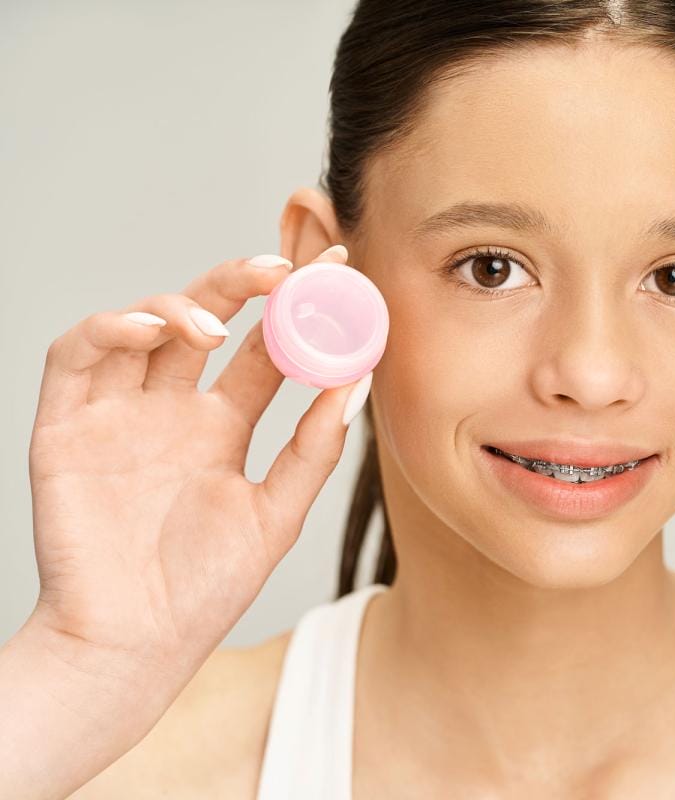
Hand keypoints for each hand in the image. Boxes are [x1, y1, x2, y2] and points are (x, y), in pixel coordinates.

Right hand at [26, 244, 368, 689]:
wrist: (134, 645)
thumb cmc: (204, 590)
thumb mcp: (276, 514)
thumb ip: (313, 448)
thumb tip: (357, 379)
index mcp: (221, 426)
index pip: (262, 348)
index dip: (297, 309)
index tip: (337, 271)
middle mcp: (170, 410)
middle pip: (206, 320)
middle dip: (242, 284)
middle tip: (283, 271)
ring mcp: (117, 414)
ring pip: (142, 326)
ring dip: (180, 304)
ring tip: (216, 325)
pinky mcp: (65, 428)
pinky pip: (76, 357)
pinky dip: (109, 328)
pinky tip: (152, 331)